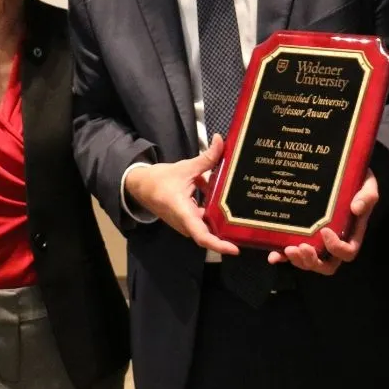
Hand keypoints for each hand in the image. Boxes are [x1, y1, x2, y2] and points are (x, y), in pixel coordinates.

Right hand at [124, 134, 238, 255]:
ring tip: (242, 204)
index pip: (202, 236)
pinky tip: (223, 193)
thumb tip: (220, 139)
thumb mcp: (185, 167)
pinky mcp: (187, 218)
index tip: (235, 249)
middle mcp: (186, 223)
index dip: (219, 245)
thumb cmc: (159, 180)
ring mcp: (186, 222)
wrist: (140, 185)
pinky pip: (204, 215)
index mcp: (183, 213)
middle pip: (210, 231)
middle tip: (248, 221)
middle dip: (227, 227)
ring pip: (208, 221)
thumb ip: (206, 157)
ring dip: (221, 212)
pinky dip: (213, 205)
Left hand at [268, 169, 378, 275]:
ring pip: (310, 262)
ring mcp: (318, 240)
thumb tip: (356, 208)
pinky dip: (283, 256)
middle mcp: (335, 241)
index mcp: (351, 233)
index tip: (324, 231)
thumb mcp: (367, 187)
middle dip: (313, 261)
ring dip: (298, 260)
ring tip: (287, 249)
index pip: (347, 252)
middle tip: (302, 248)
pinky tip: (274, 255)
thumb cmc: (357, 182)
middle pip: (327, 265)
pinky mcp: (303, 234)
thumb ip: (366, 197)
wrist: (343, 172)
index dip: (336, 248)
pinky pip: (294, 251)